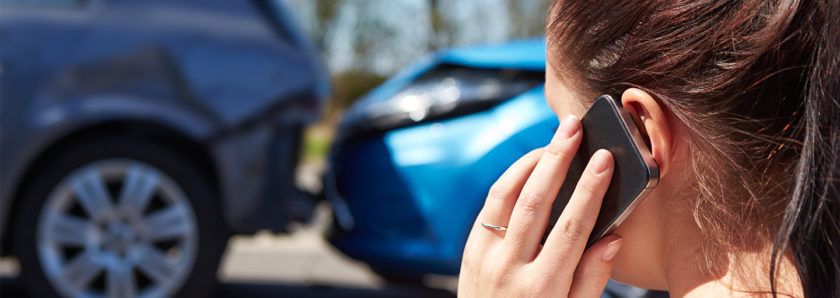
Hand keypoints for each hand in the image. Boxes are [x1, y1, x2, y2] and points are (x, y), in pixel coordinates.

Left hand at [458, 115, 621, 297]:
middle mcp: (510, 268)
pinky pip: (490, 206)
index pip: (572, 227)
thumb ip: (592, 278)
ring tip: (553, 139)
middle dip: (557, 159)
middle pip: (535, 201)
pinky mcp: (470, 251)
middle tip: (573, 127)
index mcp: (543, 287)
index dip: (590, 189)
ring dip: (530, 162)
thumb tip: (613, 236)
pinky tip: (530, 167)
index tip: (605, 158)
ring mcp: (485, 258)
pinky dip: (510, 180)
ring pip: (506, 195)